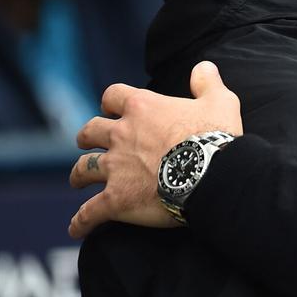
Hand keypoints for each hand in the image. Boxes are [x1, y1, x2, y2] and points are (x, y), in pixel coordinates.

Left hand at [68, 61, 242, 238]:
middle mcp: (121, 135)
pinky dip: (81, 221)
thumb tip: (204, 67)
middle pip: (90, 131)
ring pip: (83, 168)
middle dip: (87, 137)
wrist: (211, 175)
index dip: (112, 102)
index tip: (112, 108)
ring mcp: (115, 168)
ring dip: (78, 174)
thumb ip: (207, 83)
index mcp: (143, 109)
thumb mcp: (220, 101)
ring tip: (77, 181)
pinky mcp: (116, 199)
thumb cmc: (215, 136)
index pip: (114, 95)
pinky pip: (89, 212)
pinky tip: (77, 228)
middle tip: (89, 143)